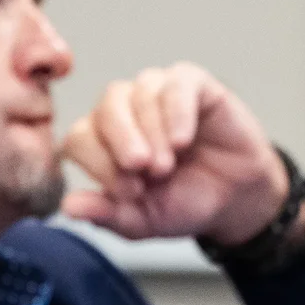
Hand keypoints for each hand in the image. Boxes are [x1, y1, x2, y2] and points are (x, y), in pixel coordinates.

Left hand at [60, 62, 292, 245]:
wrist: (236, 199)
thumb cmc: (184, 203)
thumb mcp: (143, 220)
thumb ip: (107, 215)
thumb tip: (68, 208)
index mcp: (103, 142)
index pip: (81, 138)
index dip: (99, 164)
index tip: (129, 193)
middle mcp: (125, 110)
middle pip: (106, 107)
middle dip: (121, 140)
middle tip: (143, 169)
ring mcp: (157, 92)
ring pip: (139, 91)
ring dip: (151, 130)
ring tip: (167, 165)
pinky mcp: (193, 84)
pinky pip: (177, 83)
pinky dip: (177, 111)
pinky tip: (182, 140)